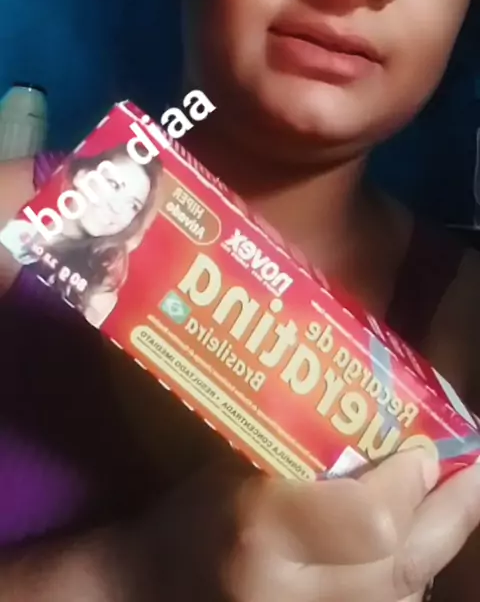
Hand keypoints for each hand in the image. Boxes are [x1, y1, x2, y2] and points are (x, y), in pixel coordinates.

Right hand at [142, 450, 479, 601]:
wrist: (151, 592)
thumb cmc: (191, 515)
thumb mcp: (237, 463)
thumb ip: (308, 453)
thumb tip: (387, 431)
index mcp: (259, 532)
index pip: (369, 522)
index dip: (409, 485)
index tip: (422, 450)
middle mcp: (290, 595)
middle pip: (401, 569)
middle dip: (451, 515)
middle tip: (475, 470)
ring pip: (403, 598)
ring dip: (438, 544)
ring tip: (458, 497)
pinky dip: (410, 576)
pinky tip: (419, 539)